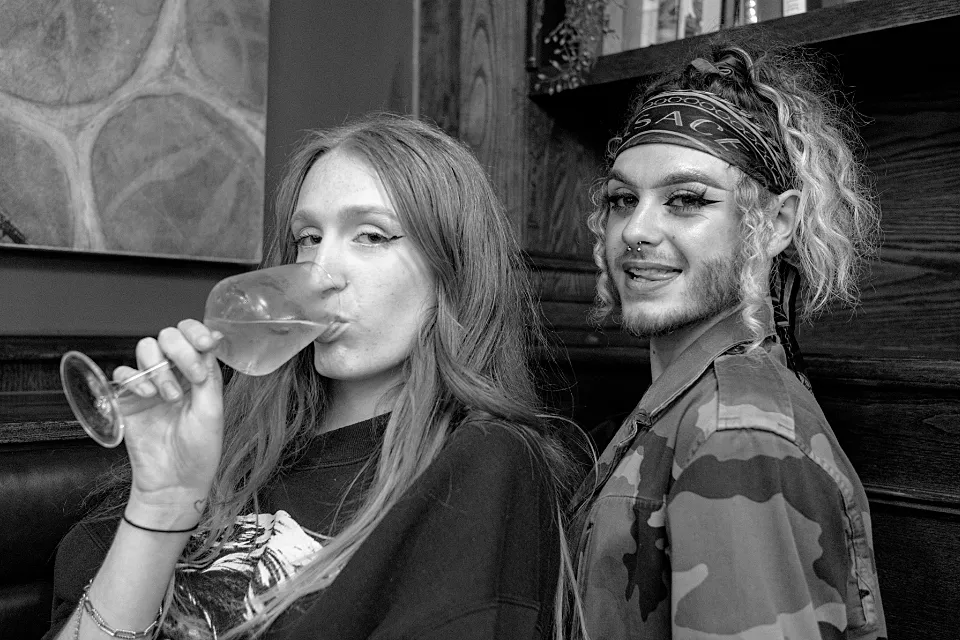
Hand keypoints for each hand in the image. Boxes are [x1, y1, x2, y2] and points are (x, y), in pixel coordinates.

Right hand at [112, 319, 223, 526]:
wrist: (174, 482)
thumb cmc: (199, 450)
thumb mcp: (212, 410)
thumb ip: (209, 374)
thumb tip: (212, 339)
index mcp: (198, 374)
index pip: (193, 337)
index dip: (196, 332)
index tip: (205, 342)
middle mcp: (174, 374)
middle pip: (168, 336)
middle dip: (180, 350)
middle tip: (192, 377)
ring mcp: (149, 385)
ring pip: (146, 349)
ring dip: (159, 367)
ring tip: (170, 396)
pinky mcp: (127, 399)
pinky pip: (123, 373)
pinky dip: (135, 378)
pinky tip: (149, 395)